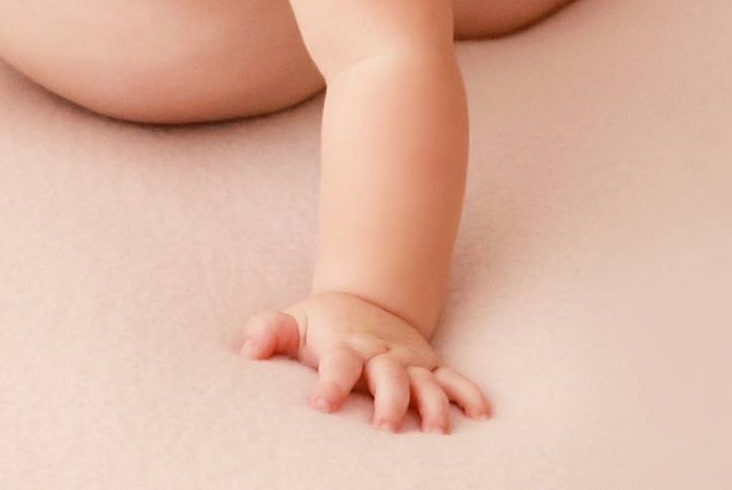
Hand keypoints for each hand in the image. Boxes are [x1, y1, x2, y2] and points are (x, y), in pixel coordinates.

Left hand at [239, 290, 491, 432]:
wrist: (362, 302)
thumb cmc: (321, 326)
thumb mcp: (293, 323)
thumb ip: (269, 332)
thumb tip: (249, 347)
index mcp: (346, 346)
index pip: (339, 363)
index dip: (331, 382)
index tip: (320, 403)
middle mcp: (381, 355)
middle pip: (388, 376)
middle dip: (389, 400)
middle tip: (384, 427)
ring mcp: (409, 362)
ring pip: (425, 382)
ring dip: (434, 404)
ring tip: (436, 430)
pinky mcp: (429, 368)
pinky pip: (455, 380)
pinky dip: (470, 394)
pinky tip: (483, 414)